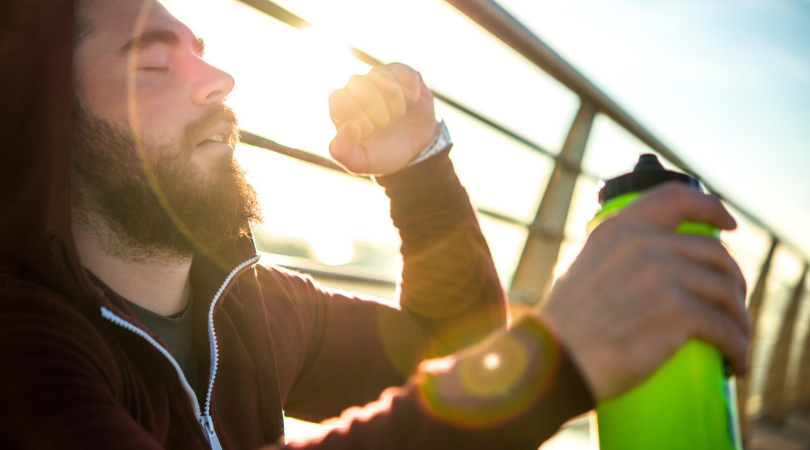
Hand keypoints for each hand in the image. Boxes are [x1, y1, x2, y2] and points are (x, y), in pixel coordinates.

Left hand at [328, 63, 437, 175]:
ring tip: (397, 115)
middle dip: (377, 111)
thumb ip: (343, 152)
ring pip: (383, 77)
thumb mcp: (360, 162)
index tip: (369, 132)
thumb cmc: (382, 153)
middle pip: (361, 85)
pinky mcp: (401, 73)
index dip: (359, 119)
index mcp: (341, 106)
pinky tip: (411, 103)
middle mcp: (356, 87)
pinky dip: (410, 92)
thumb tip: (349, 126)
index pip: (340, 101)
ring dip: (395, 103)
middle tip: (384, 124)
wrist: (414, 148)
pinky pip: (404, 73)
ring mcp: (378, 77)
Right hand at [539, 183, 749, 400]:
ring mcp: (662, 275)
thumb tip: (636, 270)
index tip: (727, 225)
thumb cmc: (563, 327)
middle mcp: (643, 244)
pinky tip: (736, 360)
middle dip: (733, 280)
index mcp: (618, 229)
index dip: (710, 207)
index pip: (676, 198)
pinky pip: (725, 328)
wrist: (554, 360)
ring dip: (739, 319)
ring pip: (726, 291)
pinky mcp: (676, 312)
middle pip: (715, 253)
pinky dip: (737, 347)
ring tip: (735, 338)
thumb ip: (609, 259)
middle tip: (730, 305)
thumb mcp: (580, 269)